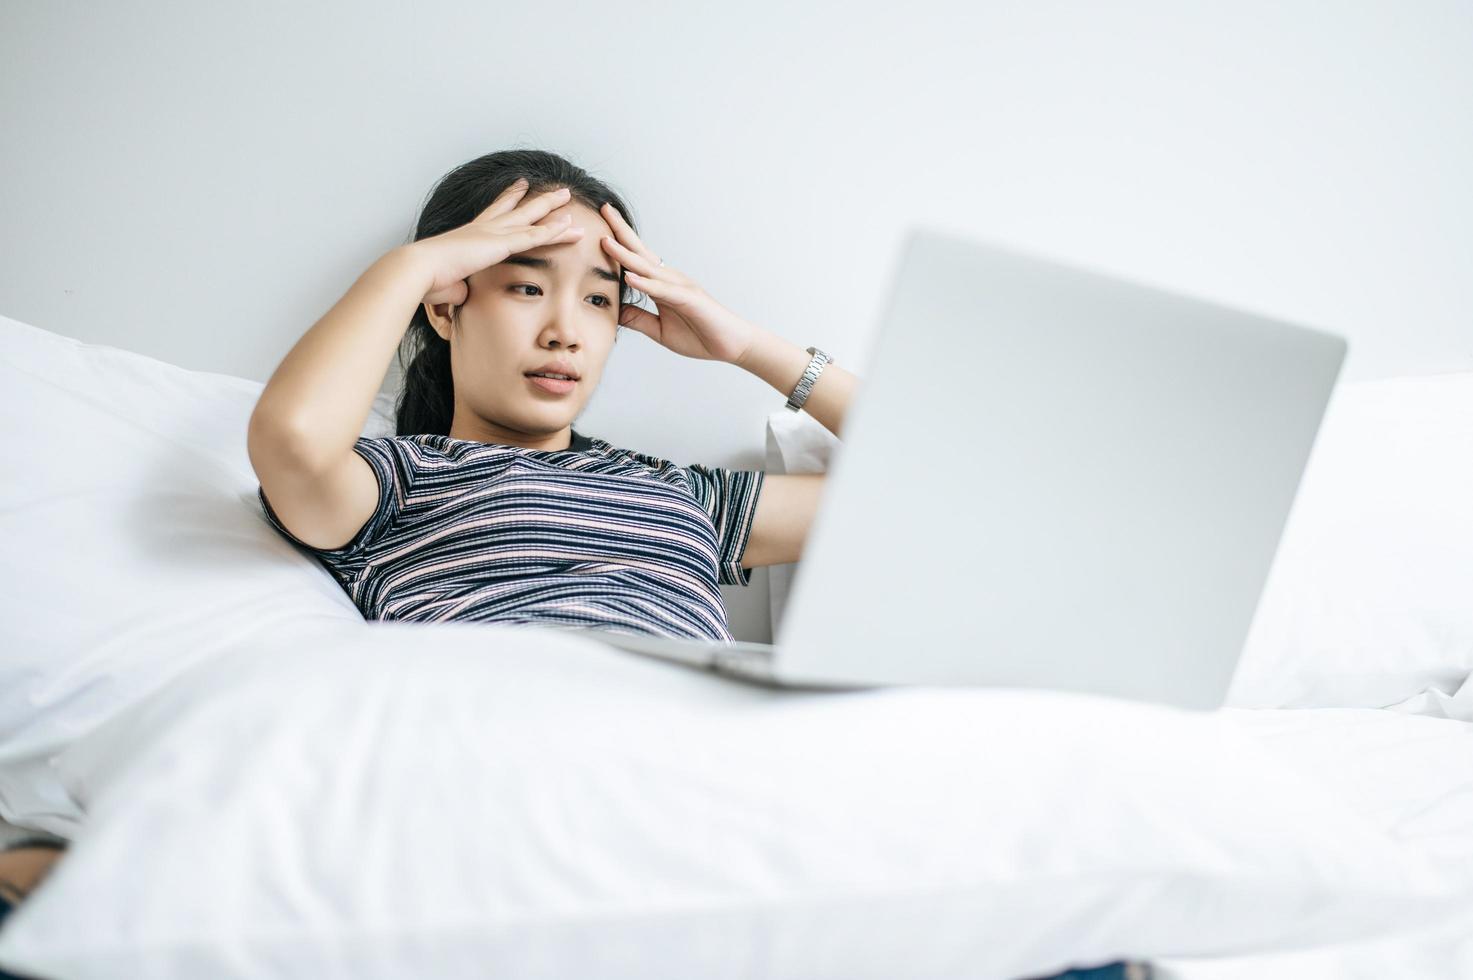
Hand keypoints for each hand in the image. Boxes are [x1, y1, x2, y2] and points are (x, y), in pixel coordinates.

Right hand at [412, 179, 584, 309]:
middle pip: (517, 208)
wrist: (420, 271)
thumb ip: (459, 286)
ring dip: (552, 208)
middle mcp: (483, 228)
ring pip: (531, 217)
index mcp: (469, 234)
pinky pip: (534, 236)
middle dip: (536, 198)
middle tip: (552, 189)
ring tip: (568, 196)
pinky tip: (569, 226)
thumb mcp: (448, 284)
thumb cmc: (428, 280)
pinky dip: (553, 231)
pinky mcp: (501, 244)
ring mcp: (493, 233)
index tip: (519, 187)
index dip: (508, 199)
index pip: (493, 213)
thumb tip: (461, 293)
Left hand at [599, 202, 758, 364]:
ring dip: (626, 254)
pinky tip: (629, 277)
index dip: (618, 244)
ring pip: (648, 268)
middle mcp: (670, 279)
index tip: (598, 227)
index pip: (636, 260)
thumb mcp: (660, 330)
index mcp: (662, 284)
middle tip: (603, 209)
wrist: (733, 345)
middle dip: (621, 231)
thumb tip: (614, 311)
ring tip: (605, 241)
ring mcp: (680, 287)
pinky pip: (663, 290)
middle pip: (640, 252)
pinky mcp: (689, 299)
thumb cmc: (700, 335)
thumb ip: (638, 319)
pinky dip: (645, 284)